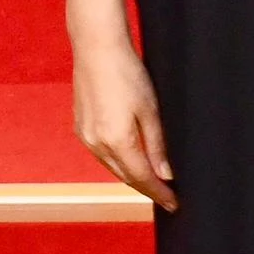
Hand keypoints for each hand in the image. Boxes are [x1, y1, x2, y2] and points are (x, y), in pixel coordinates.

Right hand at [72, 35, 175, 212]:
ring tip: (151, 180)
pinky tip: (129, 159)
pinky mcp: (80, 127)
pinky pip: (101, 154)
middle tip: (166, 196)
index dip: (159, 193)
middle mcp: (97, 143)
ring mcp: (86, 136)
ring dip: (131, 176)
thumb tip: (164, 174)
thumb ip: (157, 145)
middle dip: (147, 188)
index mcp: (117, 141)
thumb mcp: (150, 110)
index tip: (174, 204)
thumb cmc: (127, 73)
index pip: (142, 178)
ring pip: (112, 167)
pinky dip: (117, 161)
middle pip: (126, 176)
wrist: (97, 49)